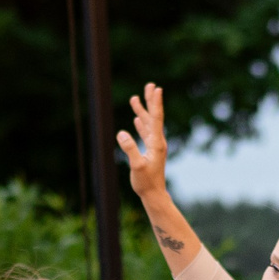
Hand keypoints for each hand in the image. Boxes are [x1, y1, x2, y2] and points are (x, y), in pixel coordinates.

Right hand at [116, 83, 171, 198]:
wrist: (153, 194)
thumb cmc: (146, 182)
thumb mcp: (136, 165)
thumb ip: (129, 149)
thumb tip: (121, 133)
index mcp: (156, 143)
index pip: (156, 118)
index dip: (155, 103)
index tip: (157, 89)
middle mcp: (157, 141)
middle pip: (153, 117)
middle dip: (151, 101)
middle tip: (150, 85)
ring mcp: (154, 146)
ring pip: (148, 123)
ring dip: (143, 110)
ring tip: (136, 98)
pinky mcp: (150, 150)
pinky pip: (145, 133)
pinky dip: (141, 124)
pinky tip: (137, 119)